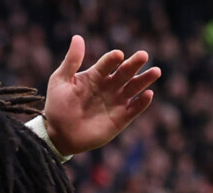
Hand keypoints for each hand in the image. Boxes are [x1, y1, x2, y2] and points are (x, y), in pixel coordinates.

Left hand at [42, 35, 160, 155]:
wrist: (58, 135)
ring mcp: (115, 102)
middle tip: (143, 55)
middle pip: (125, 72)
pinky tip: (148, 94)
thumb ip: (71, 61)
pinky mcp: (120, 119)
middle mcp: (109, 86)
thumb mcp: (60, 81)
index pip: (107, 64)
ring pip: (134, 88)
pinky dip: (142, 103)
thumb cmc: (57, 106)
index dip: (112, 59)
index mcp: (96, 76)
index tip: (118, 55)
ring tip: (155, 71)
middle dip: (134, 64)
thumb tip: (78, 37)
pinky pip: (134, 109)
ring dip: (144, 80)